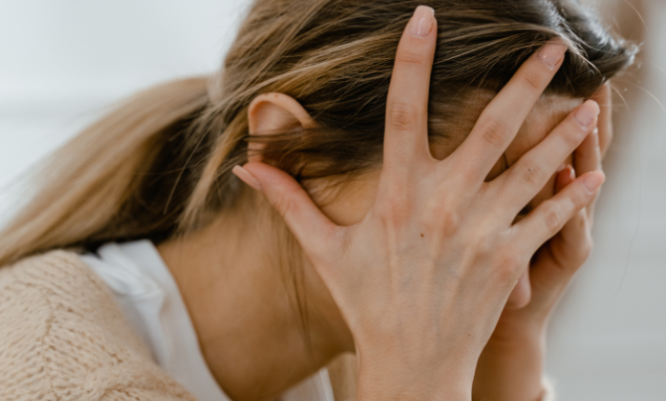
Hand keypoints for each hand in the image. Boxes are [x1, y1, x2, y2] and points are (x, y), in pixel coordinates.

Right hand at [234, 6, 602, 399]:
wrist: (410, 363)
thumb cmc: (366, 303)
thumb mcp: (323, 250)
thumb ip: (288, 201)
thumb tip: (245, 167)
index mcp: (398, 194)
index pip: (403, 111)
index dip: (414, 60)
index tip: (426, 19)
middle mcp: (445, 205)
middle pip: (493, 128)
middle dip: (526, 82)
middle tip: (552, 46)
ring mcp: (483, 232)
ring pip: (535, 168)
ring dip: (566, 133)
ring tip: (591, 104)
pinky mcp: (509, 260)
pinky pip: (551, 219)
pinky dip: (576, 195)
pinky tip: (595, 174)